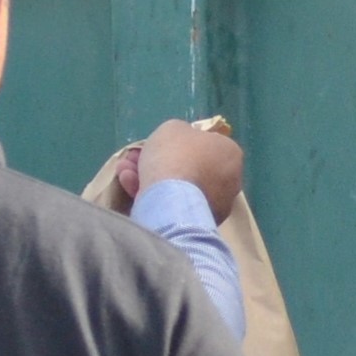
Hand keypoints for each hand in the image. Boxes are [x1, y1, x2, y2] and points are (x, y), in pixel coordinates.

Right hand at [129, 119, 246, 222]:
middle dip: (159, 162)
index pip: (205, 146)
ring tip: (124, 172)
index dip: (178, 143)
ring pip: (176, 188)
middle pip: (188, 168)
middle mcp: (229, 181)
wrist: (169, 198)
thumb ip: (178, 133)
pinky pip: (171, 206)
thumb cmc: (175, 156)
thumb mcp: (173, 128)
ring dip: (148, 177)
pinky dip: (150, 196)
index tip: (158, 144)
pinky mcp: (195, 226)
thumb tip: (180, 142)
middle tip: (135, 158)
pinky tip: (128, 186)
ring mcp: (214, 206)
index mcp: (230, 154)